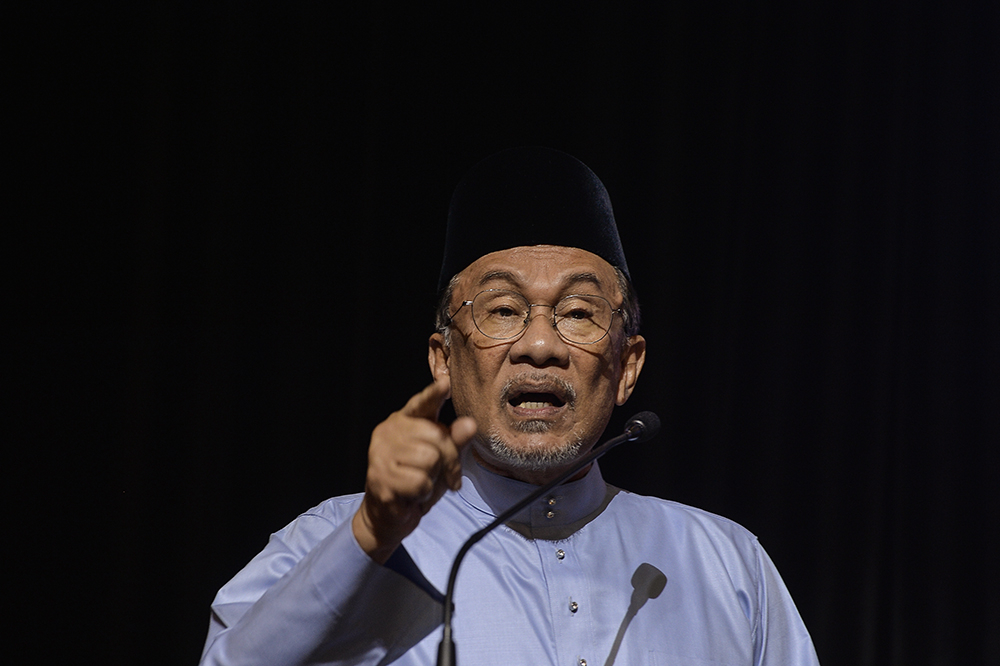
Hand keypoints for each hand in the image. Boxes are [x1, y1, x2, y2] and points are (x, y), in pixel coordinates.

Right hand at [352, 377, 476, 562]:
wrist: (388, 516)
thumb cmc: (416, 482)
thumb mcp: (442, 461)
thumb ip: (455, 442)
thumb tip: (469, 424)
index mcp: (405, 421)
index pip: (422, 403)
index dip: (434, 393)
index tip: (445, 382)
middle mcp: (389, 431)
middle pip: (437, 437)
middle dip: (449, 461)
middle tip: (441, 476)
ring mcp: (381, 454)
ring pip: (430, 460)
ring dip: (433, 479)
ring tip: (420, 484)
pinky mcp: (380, 477)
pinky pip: (420, 482)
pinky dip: (423, 493)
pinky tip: (410, 495)